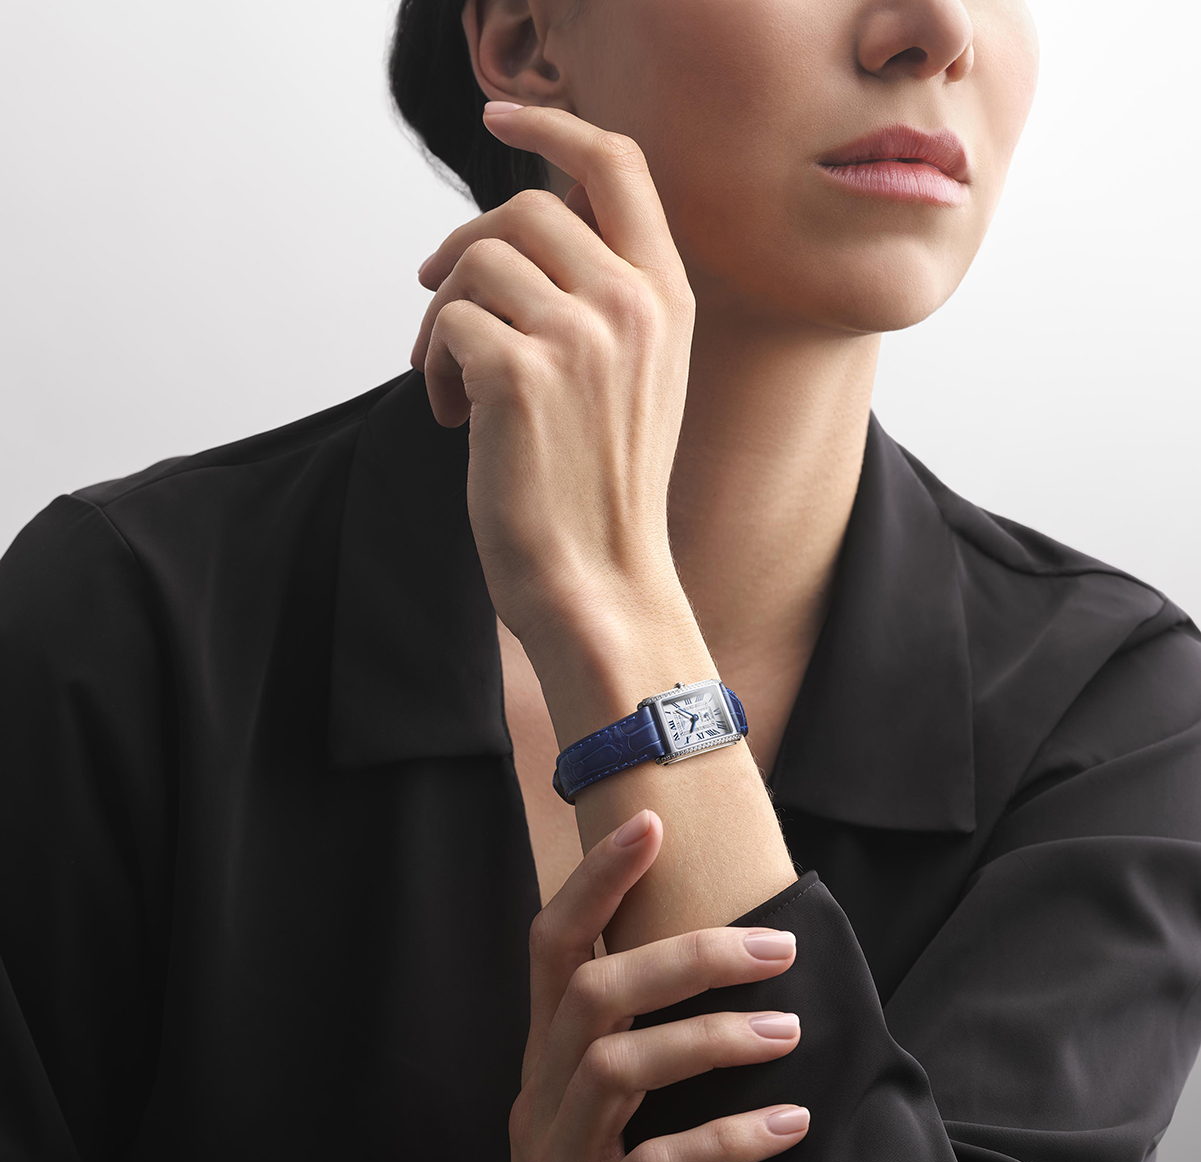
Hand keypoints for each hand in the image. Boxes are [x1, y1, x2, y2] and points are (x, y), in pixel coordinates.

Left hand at [409, 104, 696, 649]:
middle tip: (437, 306)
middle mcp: (633, 304)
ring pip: (475, 264)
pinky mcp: (520, 374)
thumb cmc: (603, 493)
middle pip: (521, 211)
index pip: (617, 167)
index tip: (502, 118)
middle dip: (463, 253)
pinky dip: (432, 368)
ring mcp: (581, 336)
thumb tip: (514, 238)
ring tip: (451, 387)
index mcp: (667, 299)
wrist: (599, 582)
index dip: (555, 129)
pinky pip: (447, 325)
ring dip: (442, 320)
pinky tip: (453, 419)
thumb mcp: (634, 382)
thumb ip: (602, 301)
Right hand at [484, 807, 809, 1161]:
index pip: (552, 943)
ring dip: (713, 1041)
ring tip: (790, 1035)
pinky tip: (790, 1130)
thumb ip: (628, 1047)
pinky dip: (726, 1142)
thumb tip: (722, 969)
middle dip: (686, 956)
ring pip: (619, 1069)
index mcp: (544, 1056)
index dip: (594, 878)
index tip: (649, 821)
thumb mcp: (590, 1113)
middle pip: (594, 992)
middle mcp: (540, 1094)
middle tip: (779, 947)